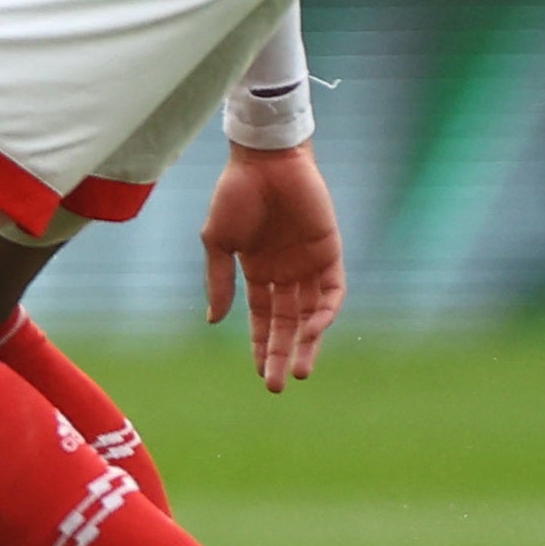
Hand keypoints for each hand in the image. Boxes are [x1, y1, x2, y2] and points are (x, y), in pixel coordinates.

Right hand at [202, 143, 343, 392]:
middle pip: (287, 324)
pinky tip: (313, 330)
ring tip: (300, 370)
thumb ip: (218, 281)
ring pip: (310, 314)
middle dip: (283, 354)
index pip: (263, 319)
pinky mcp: (329, 251)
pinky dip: (324, 313)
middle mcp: (285, 272)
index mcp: (257, 271)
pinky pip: (331, 291)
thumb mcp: (218, 242)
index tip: (261, 374)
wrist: (265, 159)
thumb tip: (214, 321)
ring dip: (307, 343)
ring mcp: (308, 263)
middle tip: (279, 386)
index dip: (263, 346)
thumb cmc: (235, 194)